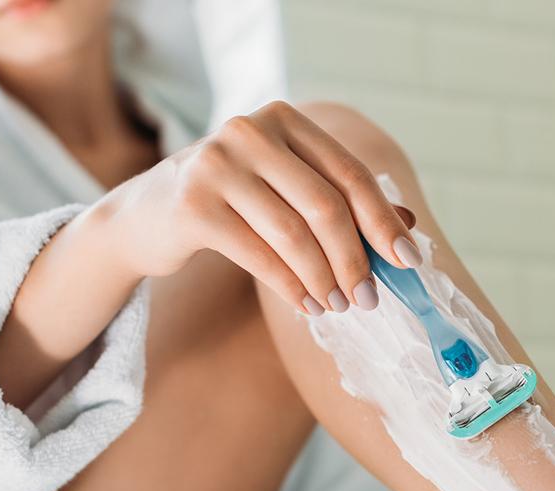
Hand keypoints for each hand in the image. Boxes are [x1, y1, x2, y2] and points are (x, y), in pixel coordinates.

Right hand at [104, 100, 419, 313]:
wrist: (146, 217)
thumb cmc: (231, 203)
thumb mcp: (286, 190)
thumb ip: (342, 201)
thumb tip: (408, 226)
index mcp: (283, 119)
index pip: (349, 172)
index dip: (382, 220)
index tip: (408, 261)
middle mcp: (249, 131)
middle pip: (325, 205)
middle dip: (354, 259)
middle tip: (368, 298)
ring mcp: (216, 165)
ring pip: (293, 234)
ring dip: (324, 279)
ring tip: (338, 307)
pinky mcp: (193, 206)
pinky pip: (259, 256)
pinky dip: (291, 287)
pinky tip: (307, 305)